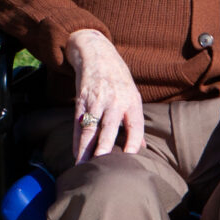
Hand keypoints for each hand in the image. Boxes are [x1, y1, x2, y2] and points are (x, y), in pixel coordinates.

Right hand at [67, 28, 144, 163]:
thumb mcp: (132, 95)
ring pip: (90, 127)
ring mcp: (97, 99)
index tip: (130, 158)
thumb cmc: (118, 79)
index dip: (133, 141)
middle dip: (105, 146)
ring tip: (82, 166)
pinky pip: (78, 121)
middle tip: (101, 165)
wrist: (97, 53)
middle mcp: (115, 100)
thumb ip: (135, 121)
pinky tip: (76, 153)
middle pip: (109, 127)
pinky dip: (76, 139)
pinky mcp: (82, 98)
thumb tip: (142, 147)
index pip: (135, 124)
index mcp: (132, 100)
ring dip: (85, 148)